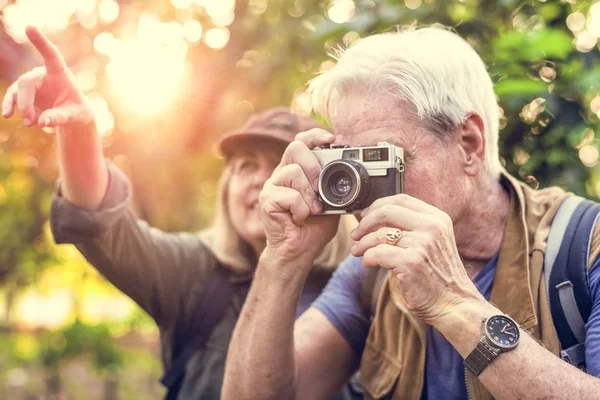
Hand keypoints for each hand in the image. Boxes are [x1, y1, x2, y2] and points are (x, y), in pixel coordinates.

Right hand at [2, 26, 93, 128]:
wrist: (72, 115)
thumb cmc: (77, 112)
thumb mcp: (74, 116)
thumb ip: (60, 118)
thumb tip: (42, 122)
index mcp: (60, 73)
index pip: (50, 54)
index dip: (40, 42)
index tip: (29, 26)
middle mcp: (43, 74)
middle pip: (27, 82)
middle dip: (27, 102)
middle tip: (32, 122)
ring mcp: (32, 83)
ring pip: (19, 90)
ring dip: (21, 106)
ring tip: (31, 124)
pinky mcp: (24, 93)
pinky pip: (13, 97)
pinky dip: (10, 105)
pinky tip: (7, 115)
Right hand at [259, 128, 338, 264]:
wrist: (299, 250)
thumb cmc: (313, 227)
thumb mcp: (332, 202)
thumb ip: (335, 185)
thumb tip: (352, 171)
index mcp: (297, 170)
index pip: (301, 141)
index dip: (314, 135)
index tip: (331, 139)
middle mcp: (282, 173)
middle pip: (295, 147)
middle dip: (314, 166)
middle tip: (321, 188)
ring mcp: (272, 186)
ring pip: (293, 171)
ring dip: (309, 193)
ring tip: (313, 210)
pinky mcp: (266, 200)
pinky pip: (289, 196)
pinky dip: (301, 209)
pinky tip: (299, 219)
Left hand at [350, 194, 482, 324]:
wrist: (453, 304)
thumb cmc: (437, 275)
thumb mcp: (432, 242)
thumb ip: (412, 227)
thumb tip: (374, 217)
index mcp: (437, 218)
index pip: (401, 199)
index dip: (377, 205)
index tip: (365, 216)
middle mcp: (432, 227)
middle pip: (386, 211)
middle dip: (365, 223)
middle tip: (356, 234)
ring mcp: (422, 244)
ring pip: (379, 234)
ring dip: (362, 244)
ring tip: (358, 251)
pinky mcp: (411, 262)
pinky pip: (378, 253)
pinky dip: (367, 258)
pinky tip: (368, 263)